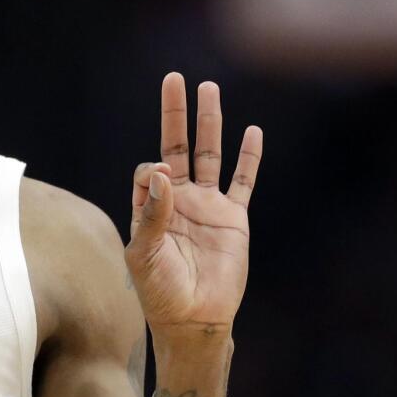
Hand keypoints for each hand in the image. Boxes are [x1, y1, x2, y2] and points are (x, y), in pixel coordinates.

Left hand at [124, 72, 262, 339]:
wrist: (193, 317)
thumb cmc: (159, 290)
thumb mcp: (143, 253)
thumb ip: (151, 213)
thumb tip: (160, 170)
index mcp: (151, 205)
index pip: (149, 170)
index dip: (153, 169)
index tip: (162, 178)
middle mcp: (179, 199)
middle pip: (178, 145)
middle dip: (176, 113)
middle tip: (174, 78)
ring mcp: (208, 205)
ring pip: (210, 154)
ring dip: (210, 123)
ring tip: (209, 88)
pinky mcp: (233, 218)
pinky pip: (243, 181)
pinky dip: (249, 158)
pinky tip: (252, 132)